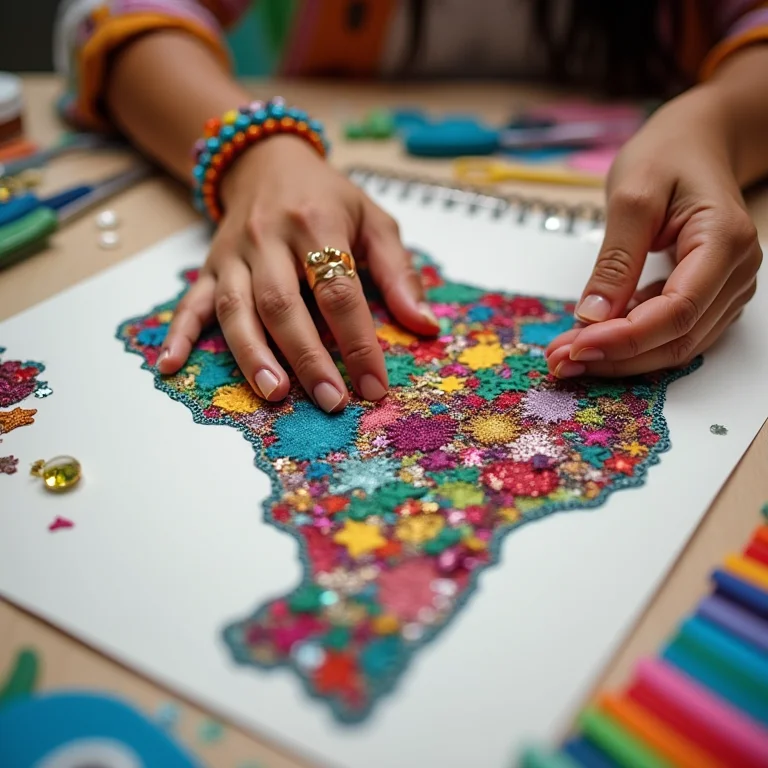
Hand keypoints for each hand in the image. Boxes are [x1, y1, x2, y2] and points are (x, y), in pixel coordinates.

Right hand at [158, 135, 438, 410]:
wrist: (266, 160)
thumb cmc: (327, 197)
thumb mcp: (373, 220)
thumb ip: (398, 273)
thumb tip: (427, 326)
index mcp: (318, 223)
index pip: (339, 291)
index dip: (358, 342)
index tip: (373, 386)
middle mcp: (270, 238)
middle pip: (284, 304)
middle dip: (308, 357)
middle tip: (330, 401)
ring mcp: (234, 253)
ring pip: (237, 308)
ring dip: (252, 354)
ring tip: (274, 393)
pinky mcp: (210, 266)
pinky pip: (189, 301)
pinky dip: (179, 334)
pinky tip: (170, 365)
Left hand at [546, 87, 762, 378]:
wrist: (696, 144)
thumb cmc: (667, 157)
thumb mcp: (631, 196)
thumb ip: (615, 259)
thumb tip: (591, 317)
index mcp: (724, 241)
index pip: (678, 311)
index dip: (625, 339)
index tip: (575, 347)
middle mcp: (736, 273)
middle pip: (677, 339)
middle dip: (615, 357)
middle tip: (559, 362)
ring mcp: (726, 289)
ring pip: (675, 345)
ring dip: (619, 357)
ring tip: (565, 354)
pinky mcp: (708, 298)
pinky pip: (671, 333)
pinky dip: (629, 342)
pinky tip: (590, 338)